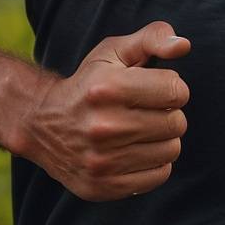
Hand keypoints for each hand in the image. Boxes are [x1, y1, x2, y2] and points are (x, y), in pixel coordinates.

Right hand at [21, 21, 189, 201]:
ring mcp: (101, 161)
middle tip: (145, 111)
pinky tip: (133, 151)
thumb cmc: (89, 84)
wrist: (40, 124)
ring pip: (171, 150)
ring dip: (162, 139)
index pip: (177, 91)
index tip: (154, 89)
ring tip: (139, 131)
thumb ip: (153, 38)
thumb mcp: (114, 51)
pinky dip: (153, 163)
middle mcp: (103, 126)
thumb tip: (183, 45)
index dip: (171, 88)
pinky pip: (158, 176)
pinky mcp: (102, 186)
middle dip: (168, 113)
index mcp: (108, 89)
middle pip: (176, 123)